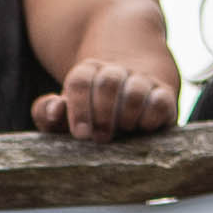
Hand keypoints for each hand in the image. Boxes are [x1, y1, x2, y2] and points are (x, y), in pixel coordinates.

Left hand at [33, 58, 176, 140]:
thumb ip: (47, 113)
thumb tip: (55, 109)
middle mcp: (115, 74)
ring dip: (126, 115)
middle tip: (100, 138)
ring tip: (122, 131)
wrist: (130, 100)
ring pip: (135, 90)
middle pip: (108, 81)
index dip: (79, 107)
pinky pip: (160, 102)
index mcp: (89, 73)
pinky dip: (150, 118)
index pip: (81, 80)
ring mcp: (141, 82)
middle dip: (102, 113)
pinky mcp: (164, 97)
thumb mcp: (64, 114)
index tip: (81, 134)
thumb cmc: (89, 115)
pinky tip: (142, 129)